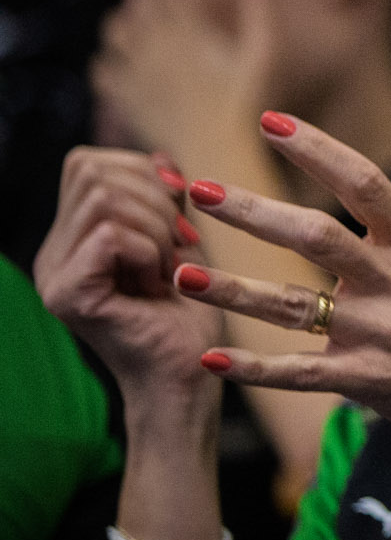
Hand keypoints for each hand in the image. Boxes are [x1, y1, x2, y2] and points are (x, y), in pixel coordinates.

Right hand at [34, 147, 219, 395]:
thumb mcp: (180, 243)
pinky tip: (160, 283)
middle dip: (153, 199)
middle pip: (92, 172)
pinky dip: (150, 250)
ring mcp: (54, 275)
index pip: (87, 164)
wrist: (188, 380)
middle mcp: (52, 254)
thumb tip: (161, 159)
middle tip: (176, 248)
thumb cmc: (190, 316)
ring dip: (157, 229)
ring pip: (104, 200)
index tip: (178, 219)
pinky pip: (112, 235)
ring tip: (169, 269)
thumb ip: (163, 202)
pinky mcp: (68, 295)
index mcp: (72, 239)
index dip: (142, 174)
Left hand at [92, 0, 272, 164]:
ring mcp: (138, 71)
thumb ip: (259, 13)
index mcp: (190, 31)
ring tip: (133, 30)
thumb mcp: (261, 55)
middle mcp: (158, 45)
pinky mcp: (126, 97)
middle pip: (137, 6)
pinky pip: (101, 71)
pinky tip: (122, 68)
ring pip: (114, 31)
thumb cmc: (245, 104)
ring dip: (122, 26)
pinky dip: (107, 65)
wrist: (216, 149)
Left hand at [170, 113, 390, 477]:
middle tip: (199, 189)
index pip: (363, 182)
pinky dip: (255, 371)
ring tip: (183, 273)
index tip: (271, 121)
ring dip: (234, 291)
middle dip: (254, 212)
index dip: (316, 148)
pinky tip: (212, 359)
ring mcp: (376, 334)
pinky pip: (300, 373)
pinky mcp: (364, 379)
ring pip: (293, 307)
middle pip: (314, 237)